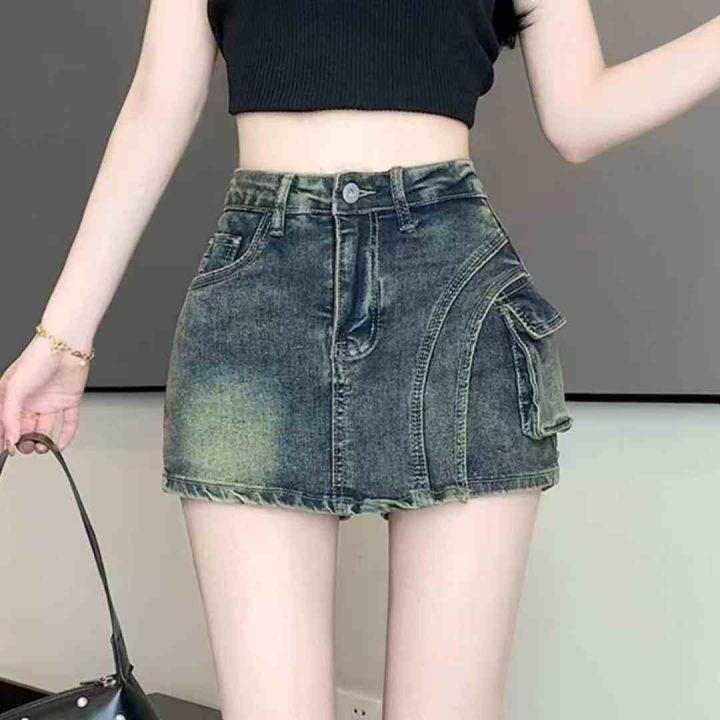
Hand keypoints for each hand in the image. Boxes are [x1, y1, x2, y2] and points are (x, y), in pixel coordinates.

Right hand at [0, 334, 89, 454]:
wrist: (66, 346)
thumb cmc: (37, 359)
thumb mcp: (14, 389)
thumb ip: (10, 416)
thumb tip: (10, 439)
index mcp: (12, 396)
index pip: (7, 422)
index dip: (7, 437)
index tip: (7, 450)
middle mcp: (31, 400)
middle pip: (26, 428)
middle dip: (25, 441)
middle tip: (26, 448)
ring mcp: (50, 401)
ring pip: (45, 428)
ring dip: (43, 441)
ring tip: (40, 448)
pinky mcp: (69, 400)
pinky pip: (68, 422)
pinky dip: (66, 435)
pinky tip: (60, 445)